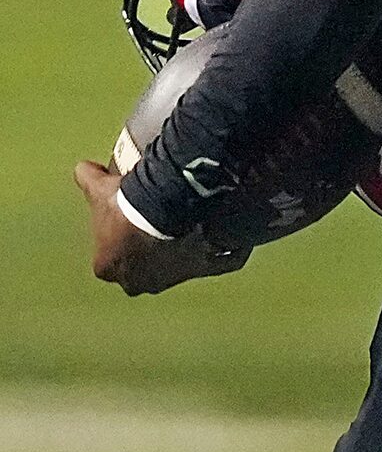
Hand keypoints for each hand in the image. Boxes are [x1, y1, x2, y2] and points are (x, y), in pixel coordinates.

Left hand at [74, 158, 247, 295]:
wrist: (167, 208)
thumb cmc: (127, 207)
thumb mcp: (98, 188)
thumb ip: (87, 179)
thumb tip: (85, 169)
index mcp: (110, 269)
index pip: (108, 262)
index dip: (115, 241)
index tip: (123, 222)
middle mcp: (142, 282)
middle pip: (143, 271)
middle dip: (148, 255)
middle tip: (155, 227)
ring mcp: (175, 278)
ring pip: (179, 268)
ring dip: (181, 252)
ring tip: (186, 226)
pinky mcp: (208, 268)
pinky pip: (219, 261)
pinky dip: (224, 251)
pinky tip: (224, 235)